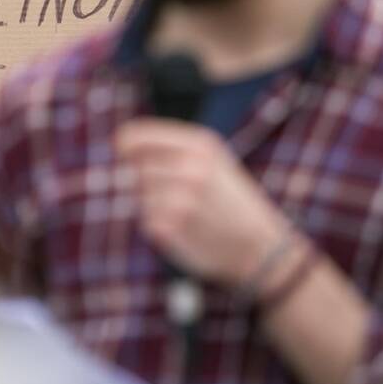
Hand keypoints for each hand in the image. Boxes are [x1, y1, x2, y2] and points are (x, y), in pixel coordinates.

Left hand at [115, 118, 286, 285]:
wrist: (262, 247)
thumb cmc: (230, 199)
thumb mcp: (212, 160)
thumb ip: (171, 147)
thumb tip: (120, 142)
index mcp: (200, 144)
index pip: (134, 136)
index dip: (123, 144)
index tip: (121, 150)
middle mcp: (189, 167)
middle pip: (134, 167)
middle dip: (144, 178)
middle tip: (174, 191)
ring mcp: (180, 197)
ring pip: (138, 194)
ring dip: (152, 203)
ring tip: (185, 210)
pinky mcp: (171, 226)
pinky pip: (146, 220)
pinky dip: (159, 225)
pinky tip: (185, 228)